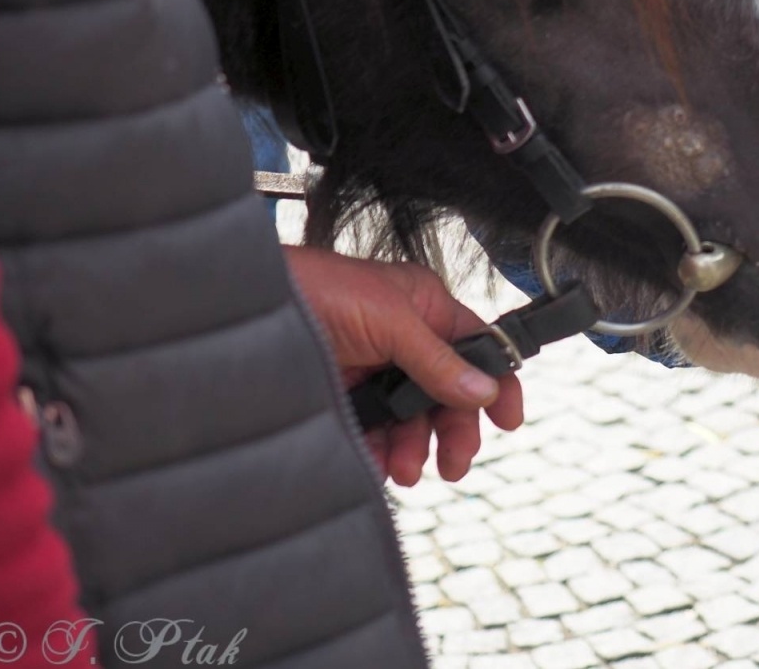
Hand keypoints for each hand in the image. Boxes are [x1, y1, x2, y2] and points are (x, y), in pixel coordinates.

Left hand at [284, 246, 523, 485]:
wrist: (249, 306)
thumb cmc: (320, 288)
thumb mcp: (391, 321)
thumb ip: (438, 360)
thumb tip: (483, 391)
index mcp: (425, 307)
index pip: (478, 347)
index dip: (498, 383)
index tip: (509, 421)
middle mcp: (406, 337)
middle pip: (447, 393)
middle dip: (451, 430)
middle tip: (453, 465)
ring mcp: (375, 367)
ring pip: (411, 417)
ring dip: (413, 447)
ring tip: (405, 470)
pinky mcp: (346, 391)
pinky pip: (374, 428)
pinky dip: (378, 450)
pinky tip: (377, 463)